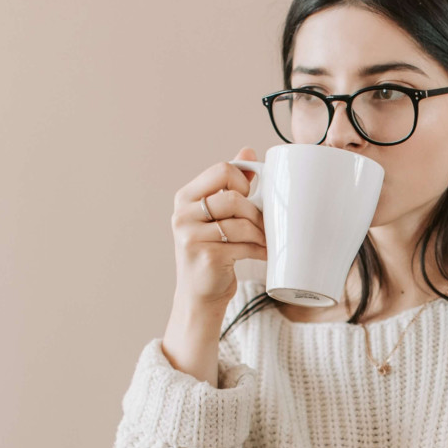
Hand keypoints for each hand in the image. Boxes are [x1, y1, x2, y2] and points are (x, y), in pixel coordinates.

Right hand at [170, 147, 266, 310]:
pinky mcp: (205, 256)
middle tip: (262, 226)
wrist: (199, 296)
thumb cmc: (211, 252)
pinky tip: (263, 255)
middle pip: (234, 197)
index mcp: (185, 197)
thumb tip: (248, 151)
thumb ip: (229, 184)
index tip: (250, 197)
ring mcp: (191, 236)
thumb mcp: (215, 215)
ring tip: (265, 241)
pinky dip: (260, 250)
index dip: (243, 181)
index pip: (222, 169)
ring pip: (241, 222)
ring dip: (261, 233)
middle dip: (255, 212)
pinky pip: (244, 245)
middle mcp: (183, 214)